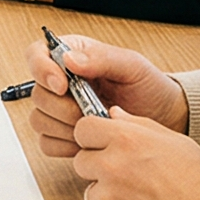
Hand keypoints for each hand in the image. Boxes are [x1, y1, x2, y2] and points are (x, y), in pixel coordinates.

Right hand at [26, 35, 189, 154]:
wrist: (162, 117)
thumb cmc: (148, 87)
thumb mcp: (131, 66)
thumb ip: (101, 59)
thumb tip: (69, 59)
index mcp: (72, 56)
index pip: (36, 55)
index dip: (42, 70)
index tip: (62, 86)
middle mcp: (61, 82)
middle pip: (37, 94)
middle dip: (62, 107)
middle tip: (89, 111)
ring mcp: (60, 110)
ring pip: (39, 120)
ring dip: (64, 127)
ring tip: (93, 125)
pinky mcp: (63, 135)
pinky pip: (47, 143)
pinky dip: (64, 145)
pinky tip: (86, 141)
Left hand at [69, 111, 199, 199]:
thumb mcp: (178, 143)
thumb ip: (139, 126)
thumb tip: (114, 114)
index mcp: (126, 140)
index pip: (83, 129)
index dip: (94, 138)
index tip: (104, 146)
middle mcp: (111, 167)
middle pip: (82, 162)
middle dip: (99, 168)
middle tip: (131, 179)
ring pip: (92, 194)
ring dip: (109, 198)